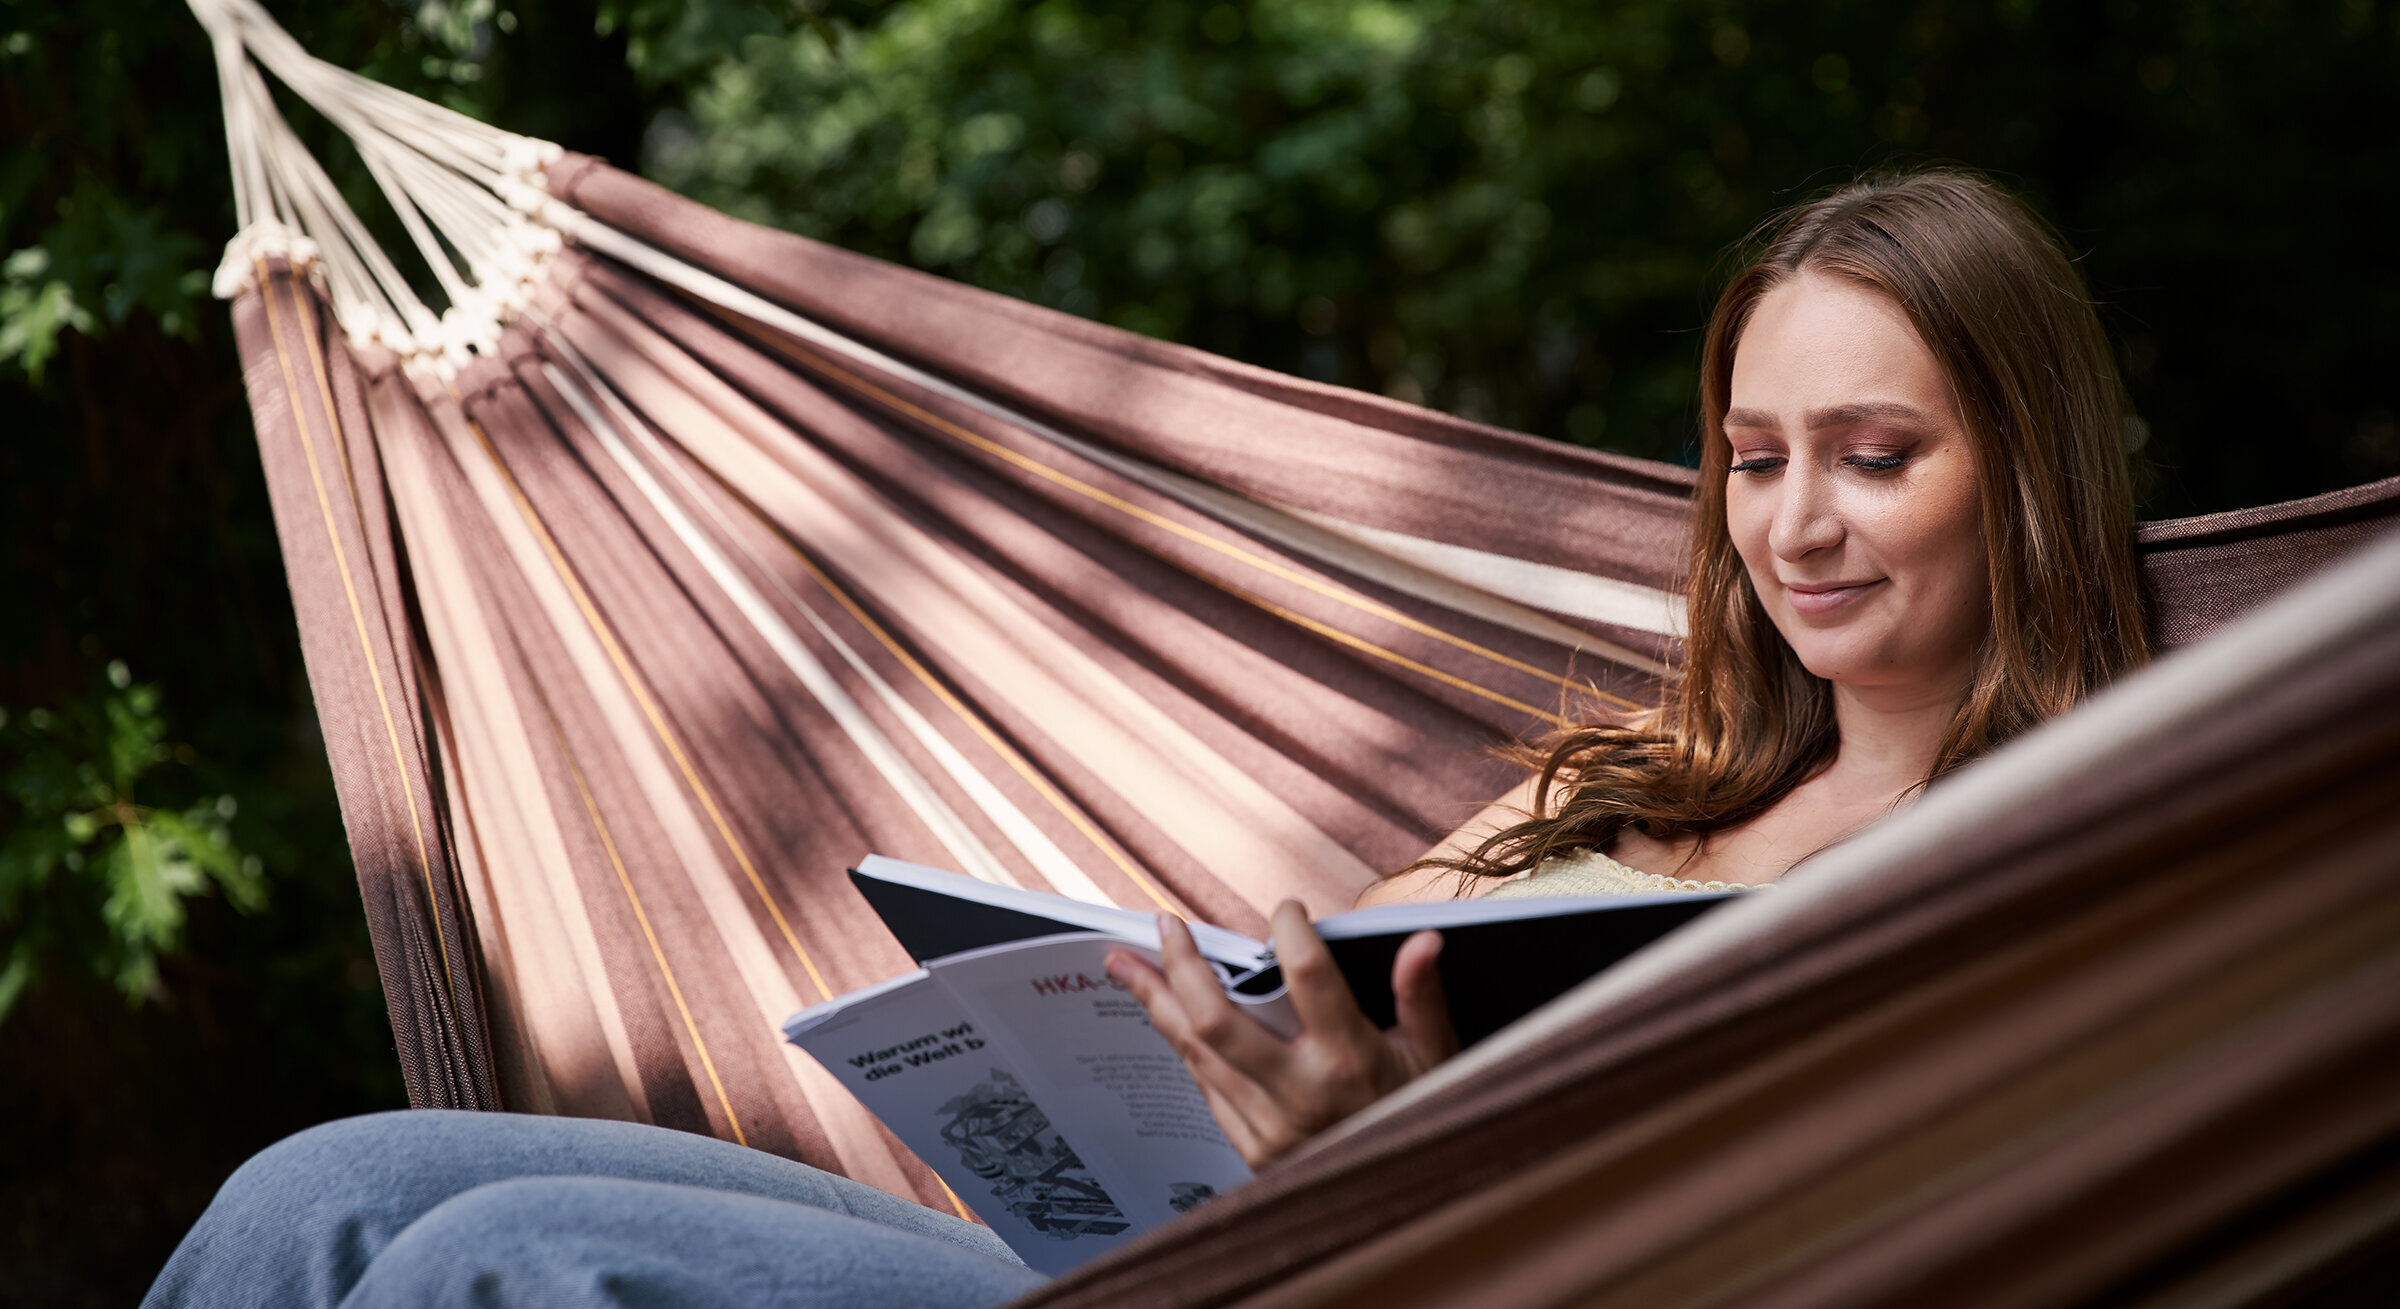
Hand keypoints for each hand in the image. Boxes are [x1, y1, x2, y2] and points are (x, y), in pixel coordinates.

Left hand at [1105, 900, 1458, 1167]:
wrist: (1405, 1200)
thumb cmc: (1421, 1113)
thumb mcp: (1437, 1057)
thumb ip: (1421, 997)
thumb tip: (1424, 940)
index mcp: (1350, 1059)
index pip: (1309, 975)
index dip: (1292, 930)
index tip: (1286, 909)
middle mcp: (1302, 1093)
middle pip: (1216, 1019)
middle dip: (1181, 965)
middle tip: (1163, 923)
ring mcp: (1270, 1127)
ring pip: (1196, 1052)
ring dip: (1157, 1002)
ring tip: (1126, 963)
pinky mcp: (1253, 1151)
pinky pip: (1206, 1087)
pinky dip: (1186, 1045)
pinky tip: (1166, 1014)